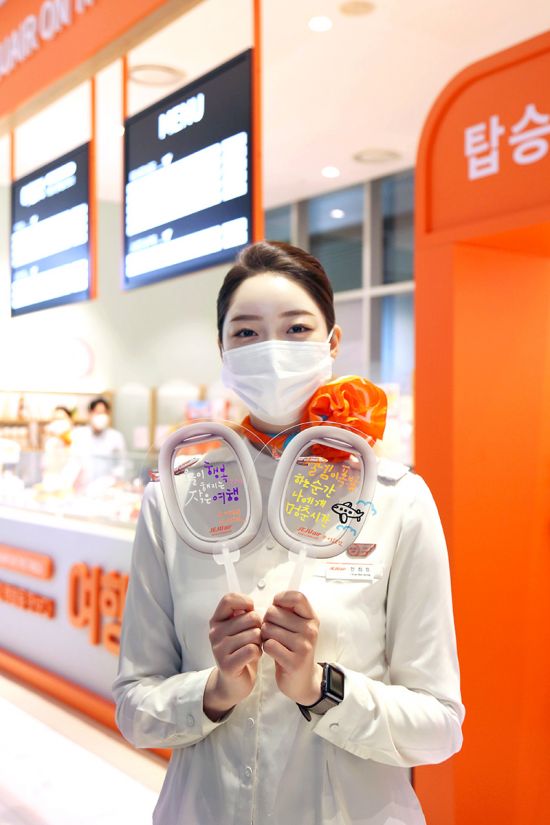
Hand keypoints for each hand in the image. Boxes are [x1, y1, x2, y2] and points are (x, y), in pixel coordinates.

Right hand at [203, 593, 262, 720]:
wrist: (233, 682)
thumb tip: (252, 606)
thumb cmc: (241, 650)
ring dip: (259, 642)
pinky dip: (258, 653)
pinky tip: (253, 657)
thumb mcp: (239, 629)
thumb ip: (243, 614)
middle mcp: (215, 633)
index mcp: (216, 620)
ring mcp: (219, 649)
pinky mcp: (227, 665)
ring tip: (253, 648)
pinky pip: (252, 650)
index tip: (251, 611)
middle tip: (255, 638)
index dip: (245, 601)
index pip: (229, 599)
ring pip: (254, 634)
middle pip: (250, 617)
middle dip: (259, 627)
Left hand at [261, 591, 322, 704]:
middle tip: (272, 632)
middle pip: (274, 612)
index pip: (297, 597)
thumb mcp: (298, 627)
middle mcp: (310, 630)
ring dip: (264, 636)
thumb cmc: (294, 649)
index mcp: (312, 618)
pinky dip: (265, 648)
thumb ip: (289, 612)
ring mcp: (303, 646)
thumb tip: (275, 600)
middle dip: (266, 621)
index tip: (276, 606)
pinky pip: (269, 645)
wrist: (302, 680)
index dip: (281, 598)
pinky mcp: (294, 662)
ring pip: (268, 629)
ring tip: (272, 642)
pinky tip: (272, 652)